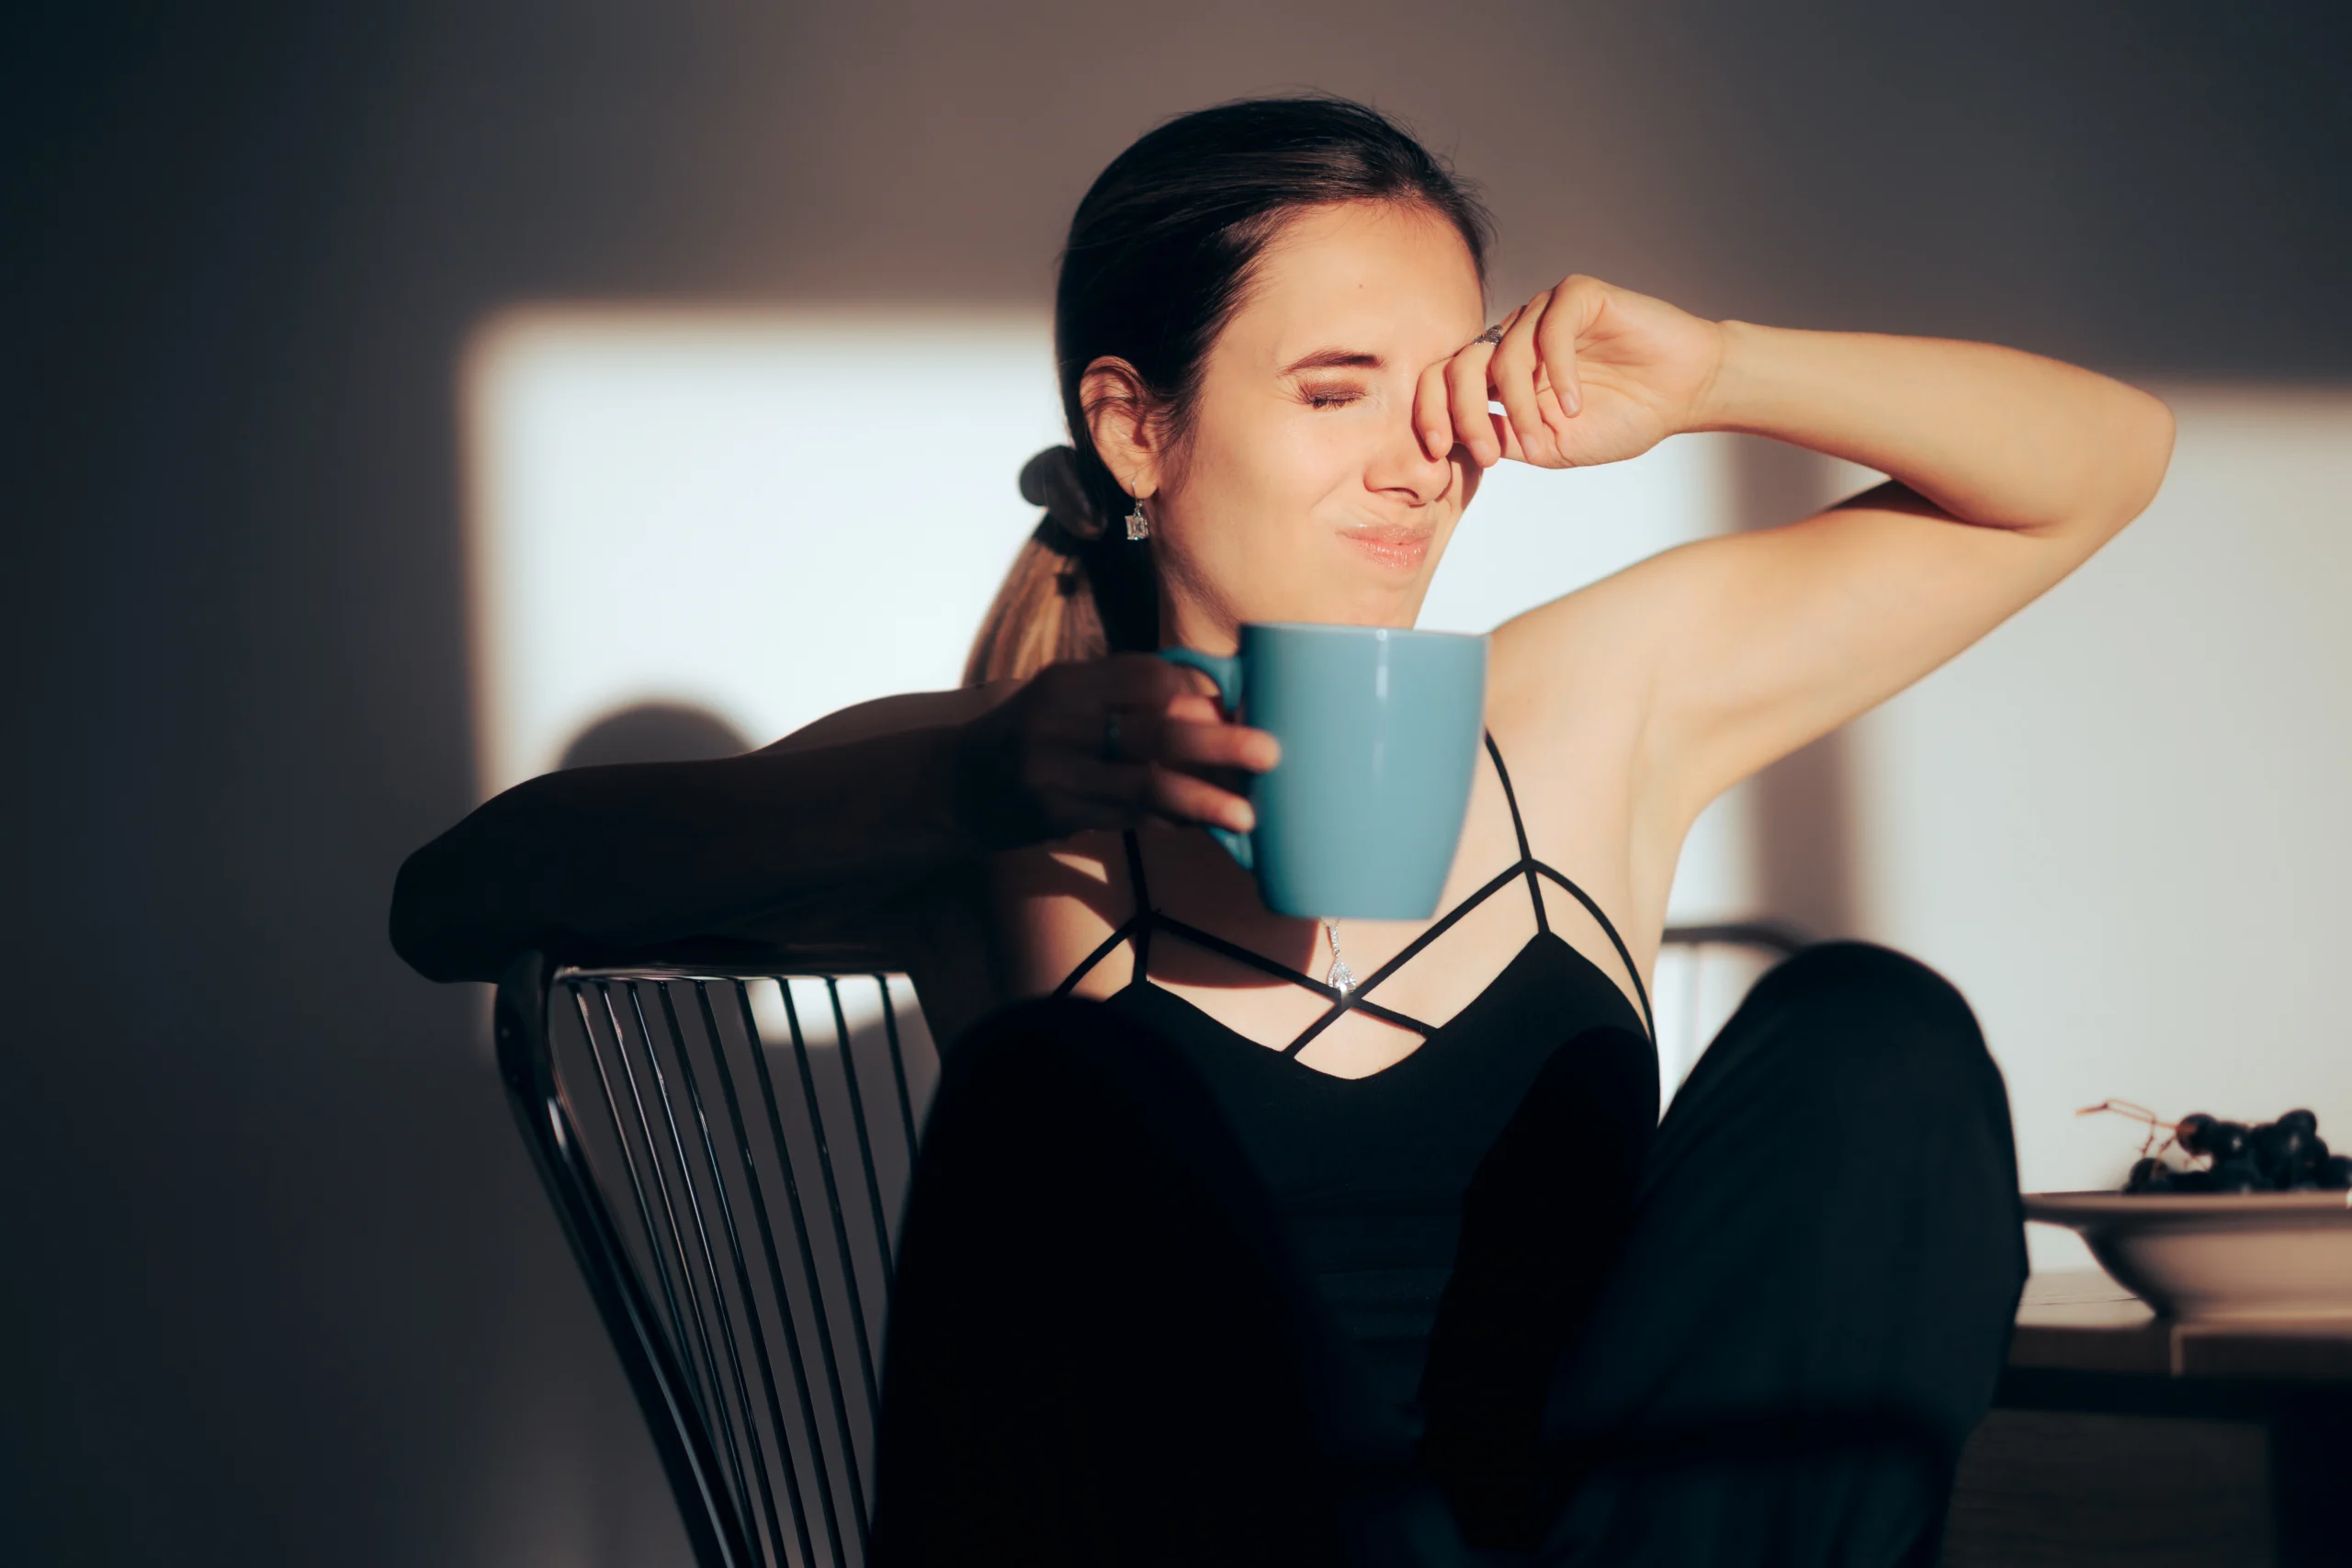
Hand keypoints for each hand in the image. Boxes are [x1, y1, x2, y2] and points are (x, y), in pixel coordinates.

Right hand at [952, 655, 1279, 849]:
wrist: (955, 786)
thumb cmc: (1031, 736)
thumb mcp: (1067, 700)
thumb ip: (1126, 699)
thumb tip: (1212, 708)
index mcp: (1070, 682)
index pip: (1148, 677)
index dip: (1198, 690)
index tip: (1234, 702)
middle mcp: (1061, 721)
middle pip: (1155, 729)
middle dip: (1219, 742)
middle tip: (1270, 752)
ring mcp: (1056, 771)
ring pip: (1146, 784)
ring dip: (1204, 799)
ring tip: (1247, 815)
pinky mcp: (1056, 814)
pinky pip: (1129, 817)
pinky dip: (1171, 819)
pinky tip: (1203, 825)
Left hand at [1417, 275, 1725, 470]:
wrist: (1682, 394)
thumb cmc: (1621, 418)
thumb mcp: (1549, 446)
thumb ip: (1501, 439)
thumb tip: (1450, 444)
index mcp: (1498, 373)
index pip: (1441, 382)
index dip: (1429, 414)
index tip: (1437, 453)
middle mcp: (1513, 337)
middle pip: (1459, 365)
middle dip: (1464, 413)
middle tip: (1491, 452)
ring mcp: (1543, 313)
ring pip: (1504, 355)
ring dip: (1520, 405)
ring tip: (1546, 435)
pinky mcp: (1577, 295)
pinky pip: (1549, 330)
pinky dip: (1556, 373)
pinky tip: (1575, 404)